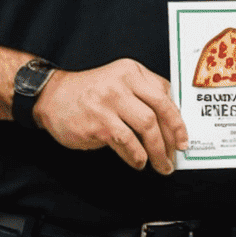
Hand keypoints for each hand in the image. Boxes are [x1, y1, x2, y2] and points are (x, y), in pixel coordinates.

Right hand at [33, 59, 188, 174]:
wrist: (52, 96)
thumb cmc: (90, 92)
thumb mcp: (119, 80)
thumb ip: (145, 92)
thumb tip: (172, 120)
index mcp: (131, 71)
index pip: (164, 96)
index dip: (178, 121)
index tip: (183, 139)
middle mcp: (121, 84)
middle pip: (158, 113)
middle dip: (172, 139)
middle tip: (175, 156)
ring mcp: (108, 103)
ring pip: (146, 129)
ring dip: (157, 152)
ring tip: (161, 165)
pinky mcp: (98, 123)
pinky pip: (127, 143)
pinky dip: (136, 156)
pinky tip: (139, 162)